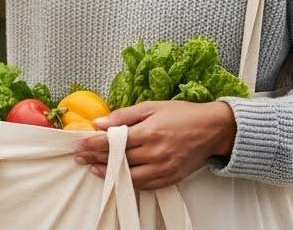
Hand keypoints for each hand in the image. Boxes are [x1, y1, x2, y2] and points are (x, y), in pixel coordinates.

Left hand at [73, 101, 236, 190]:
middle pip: (117, 159)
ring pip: (128, 176)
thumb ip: (123, 116)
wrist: (213, 129)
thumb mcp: (151, 107)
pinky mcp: (170, 178)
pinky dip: (127, 181)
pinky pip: (144, 185)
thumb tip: (99, 123)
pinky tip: (116, 176)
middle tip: (79, 157)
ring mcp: (163, 168)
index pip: (112, 142)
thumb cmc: (183, 115)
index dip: (92, 144)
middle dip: (94, 158)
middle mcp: (155, 153)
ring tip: (93, 168)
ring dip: (108, 173)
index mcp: (149, 132)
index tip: (79, 144)